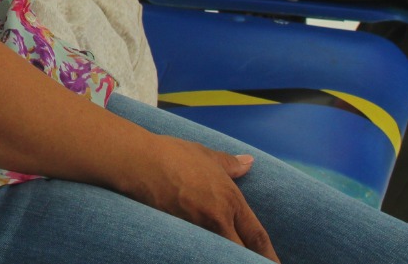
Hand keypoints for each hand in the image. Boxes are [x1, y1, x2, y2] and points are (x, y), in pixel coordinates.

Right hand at [115, 135, 278, 261]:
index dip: (268, 255)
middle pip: (241, 253)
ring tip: (226, 257)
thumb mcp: (206, 155)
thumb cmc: (172, 155)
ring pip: (220, 253)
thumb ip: (231, 164)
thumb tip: (249, 162)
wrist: (138, 161)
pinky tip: (200, 254)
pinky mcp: (177, 233)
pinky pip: (195, 249)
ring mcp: (197, 228)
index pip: (257, 236)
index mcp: (230, 200)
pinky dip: (200, 253)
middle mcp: (217, 218)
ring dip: (224, 256)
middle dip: (249, 261)